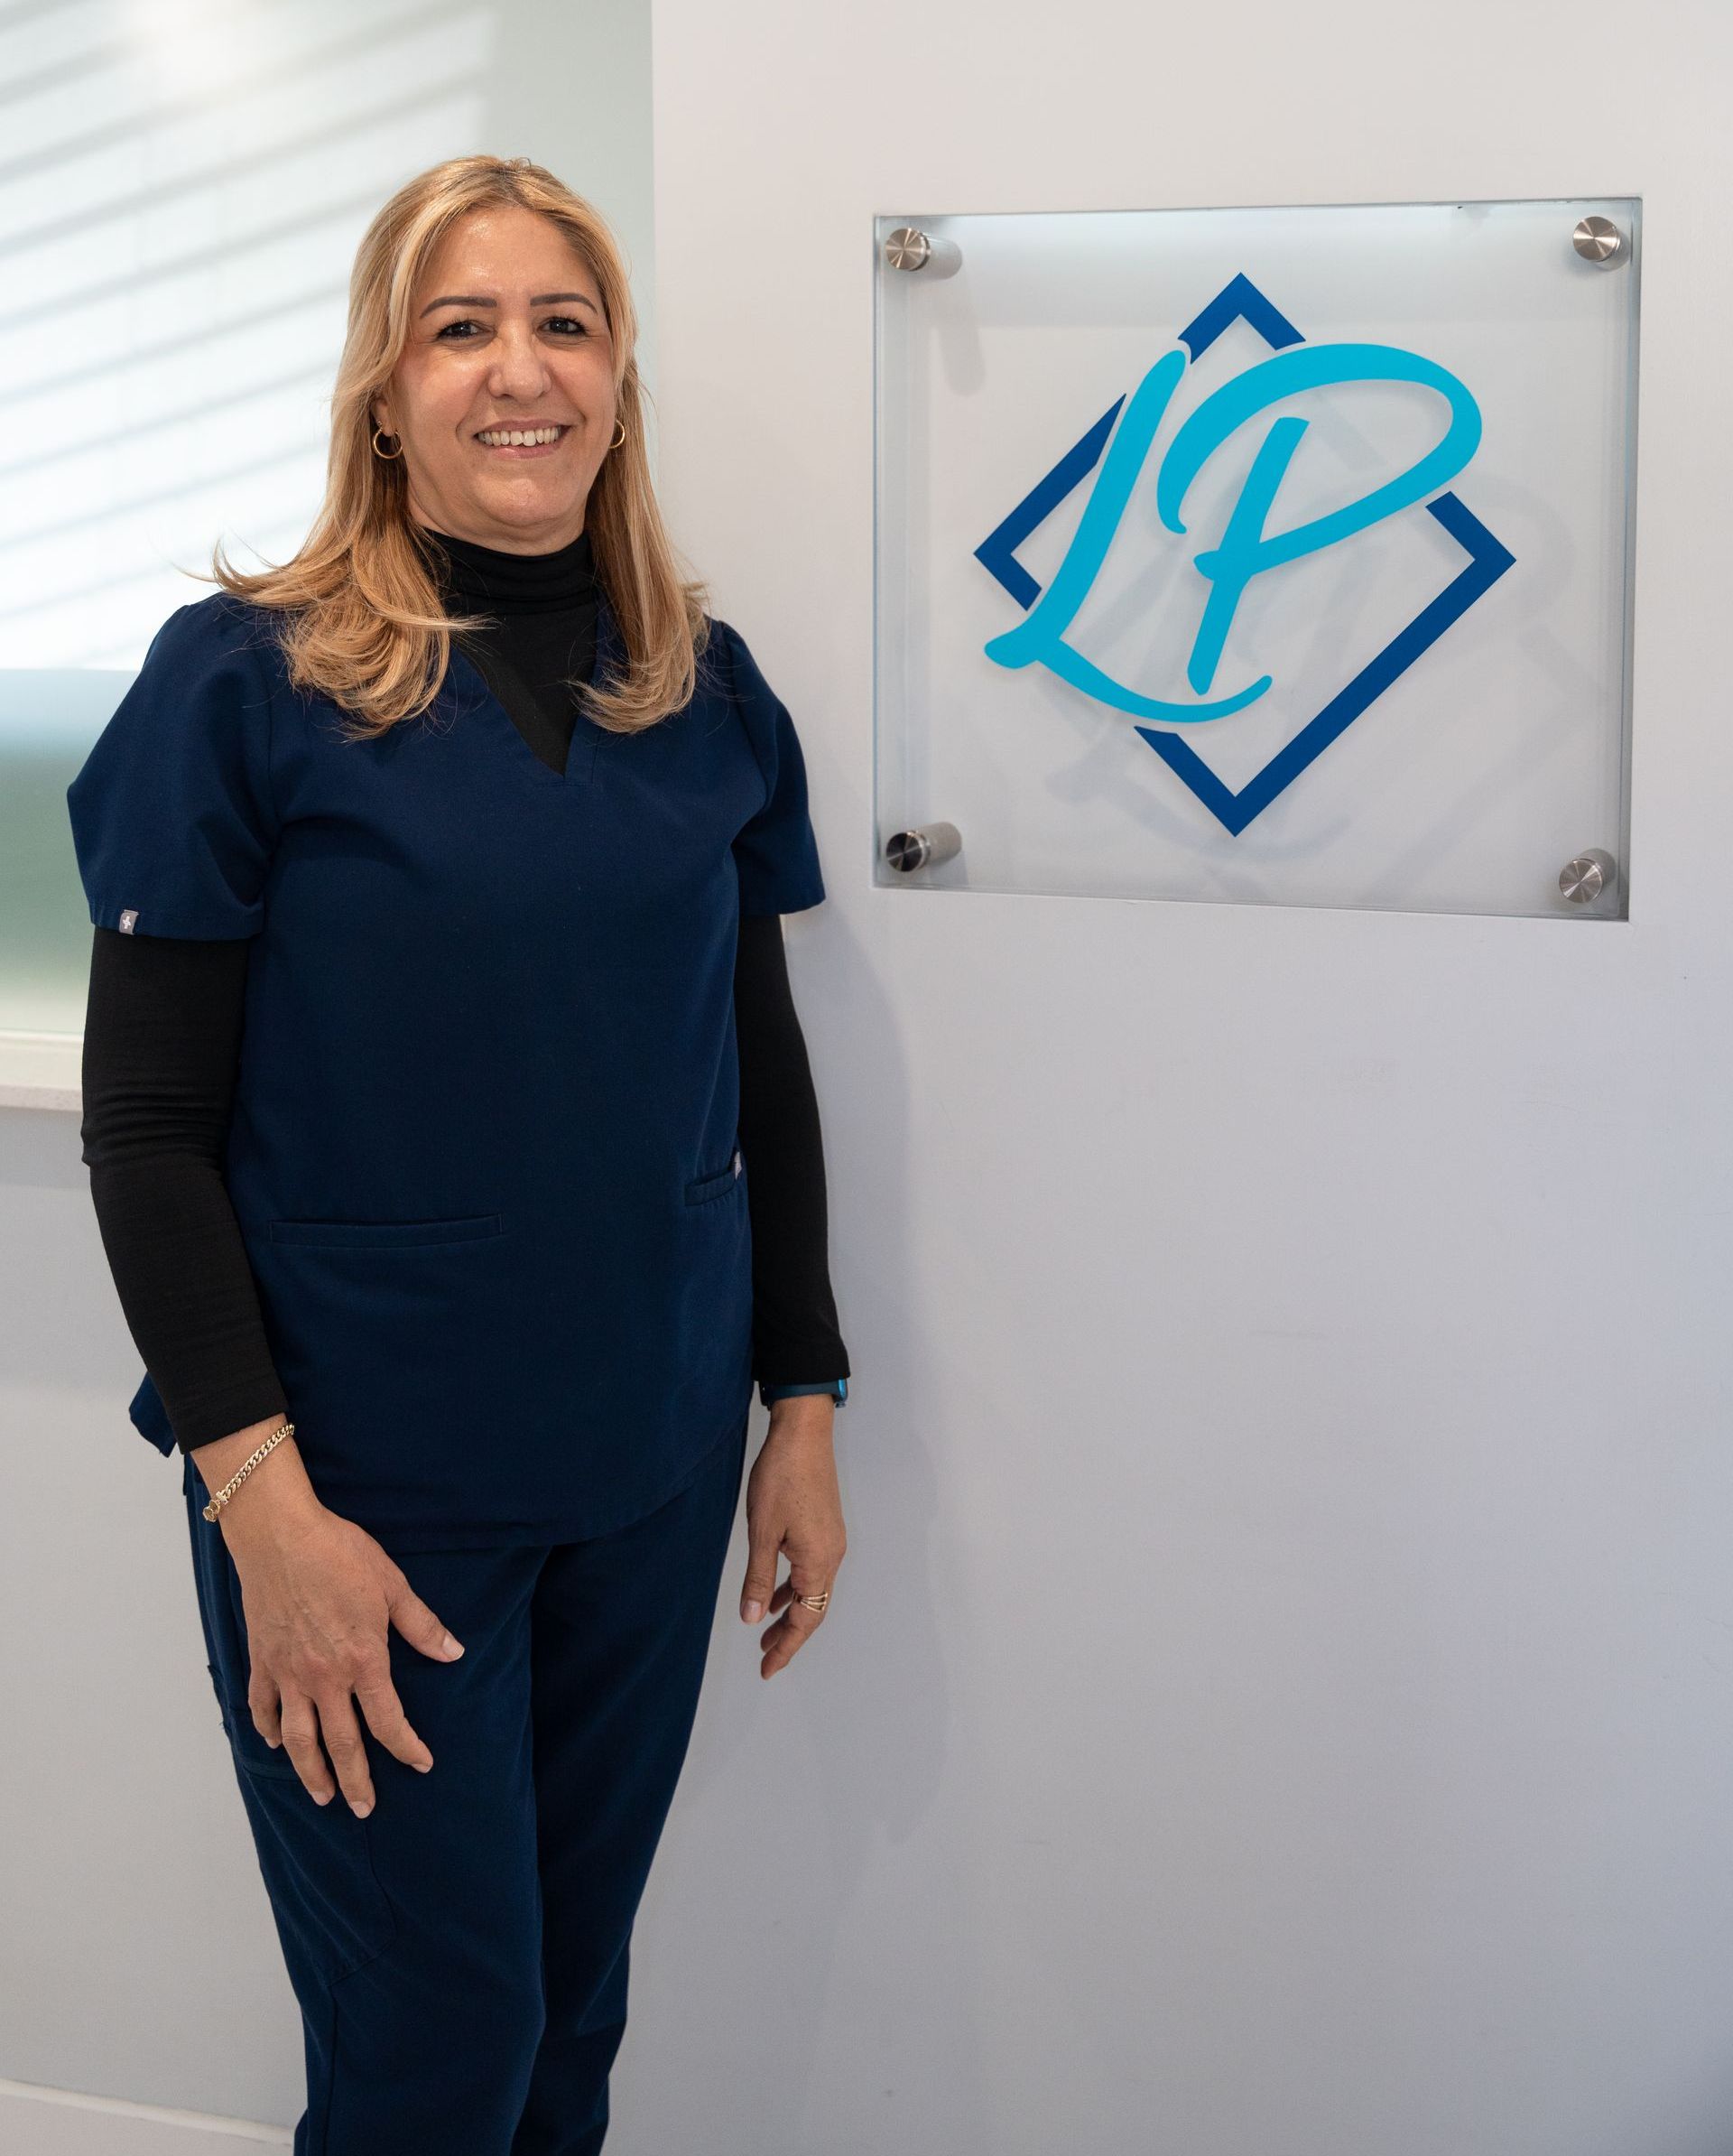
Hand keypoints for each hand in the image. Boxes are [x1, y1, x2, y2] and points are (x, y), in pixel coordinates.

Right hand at [218, 1492, 464, 1814]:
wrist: (280, 1535)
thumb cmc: (339, 1553)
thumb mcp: (392, 1585)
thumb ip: (422, 1626)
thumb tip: (453, 1654)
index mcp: (363, 1660)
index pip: (387, 1720)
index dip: (406, 1747)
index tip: (420, 1765)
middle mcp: (324, 1677)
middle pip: (341, 1742)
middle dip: (355, 1780)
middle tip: (364, 1809)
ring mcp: (288, 1673)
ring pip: (299, 1738)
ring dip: (311, 1771)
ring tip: (322, 1796)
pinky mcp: (262, 1661)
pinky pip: (262, 1707)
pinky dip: (268, 1729)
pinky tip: (276, 1744)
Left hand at [739, 1396, 846, 1678]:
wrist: (804, 1433)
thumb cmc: (781, 1477)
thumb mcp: (762, 1532)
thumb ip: (759, 1578)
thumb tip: (752, 1619)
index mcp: (818, 1562)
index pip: (806, 1619)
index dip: (786, 1647)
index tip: (767, 1669)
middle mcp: (832, 1556)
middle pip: (814, 1611)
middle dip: (790, 1636)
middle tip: (765, 1658)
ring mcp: (831, 1541)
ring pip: (813, 1591)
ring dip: (791, 1613)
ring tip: (766, 1631)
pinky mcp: (825, 1528)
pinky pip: (812, 1571)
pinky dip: (794, 1588)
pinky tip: (776, 1591)